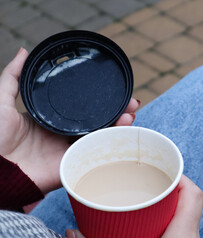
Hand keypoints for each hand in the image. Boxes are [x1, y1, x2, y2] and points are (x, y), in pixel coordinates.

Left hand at [0, 48, 139, 194]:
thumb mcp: (2, 101)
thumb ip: (13, 77)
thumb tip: (23, 50)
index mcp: (51, 120)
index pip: (81, 108)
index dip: (98, 100)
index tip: (112, 90)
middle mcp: (64, 134)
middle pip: (97, 121)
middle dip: (116, 111)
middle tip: (131, 102)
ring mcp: (71, 149)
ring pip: (101, 135)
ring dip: (119, 125)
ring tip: (130, 114)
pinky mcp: (74, 163)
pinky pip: (96, 152)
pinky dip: (112, 142)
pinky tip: (123, 131)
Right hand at [65, 175, 202, 237]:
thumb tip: (69, 234)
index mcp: (183, 235)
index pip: (192, 194)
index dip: (180, 177)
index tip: (161, 171)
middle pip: (186, 204)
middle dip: (165, 193)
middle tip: (143, 188)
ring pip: (182, 220)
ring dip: (164, 212)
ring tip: (142, 206)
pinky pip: (176, 233)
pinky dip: (162, 227)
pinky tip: (144, 231)